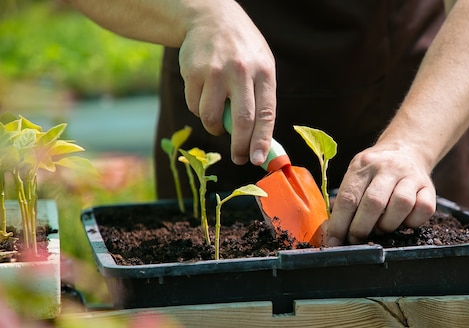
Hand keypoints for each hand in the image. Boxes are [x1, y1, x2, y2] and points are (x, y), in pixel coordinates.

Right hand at [178, 0, 275, 165]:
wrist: (210, 17)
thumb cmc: (242, 51)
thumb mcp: (261, 67)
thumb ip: (261, 101)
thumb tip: (259, 143)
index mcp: (263, 72)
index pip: (266, 114)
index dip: (262, 140)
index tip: (258, 160)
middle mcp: (240, 71)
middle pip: (241, 120)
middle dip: (239, 146)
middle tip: (238, 159)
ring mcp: (215, 71)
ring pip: (212, 117)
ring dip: (214, 128)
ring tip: (218, 119)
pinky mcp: (192, 72)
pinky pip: (194, 107)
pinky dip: (199, 110)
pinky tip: (204, 95)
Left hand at [326, 141, 436, 245]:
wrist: (406, 150)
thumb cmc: (374, 172)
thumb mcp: (356, 174)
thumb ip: (345, 201)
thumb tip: (333, 234)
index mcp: (364, 164)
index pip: (349, 197)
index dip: (340, 224)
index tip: (334, 241)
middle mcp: (388, 167)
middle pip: (374, 202)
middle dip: (361, 228)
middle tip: (356, 239)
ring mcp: (411, 176)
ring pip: (402, 204)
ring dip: (387, 225)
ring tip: (380, 229)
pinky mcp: (429, 187)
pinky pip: (424, 209)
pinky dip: (412, 222)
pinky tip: (402, 222)